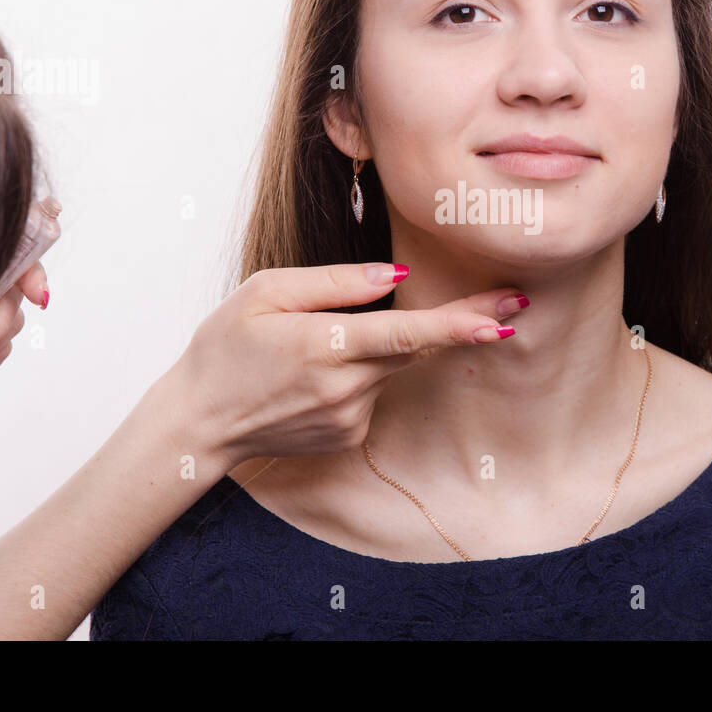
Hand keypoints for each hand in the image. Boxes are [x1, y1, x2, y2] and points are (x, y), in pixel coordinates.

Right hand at [162, 262, 526, 466]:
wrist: (199, 421)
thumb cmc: (226, 347)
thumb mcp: (266, 293)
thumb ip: (334, 284)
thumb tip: (395, 276)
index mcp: (326, 346)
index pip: (406, 333)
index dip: (458, 326)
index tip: (502, 319)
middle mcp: (346, 387)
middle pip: (417, 348)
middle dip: (463, 324)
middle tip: (513, 299)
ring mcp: (350, 417)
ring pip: (391, 367)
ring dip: (381, 346)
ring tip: (316, 345)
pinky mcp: (349, 435)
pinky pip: (373, 391)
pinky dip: (359, 373)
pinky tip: (314, 375)